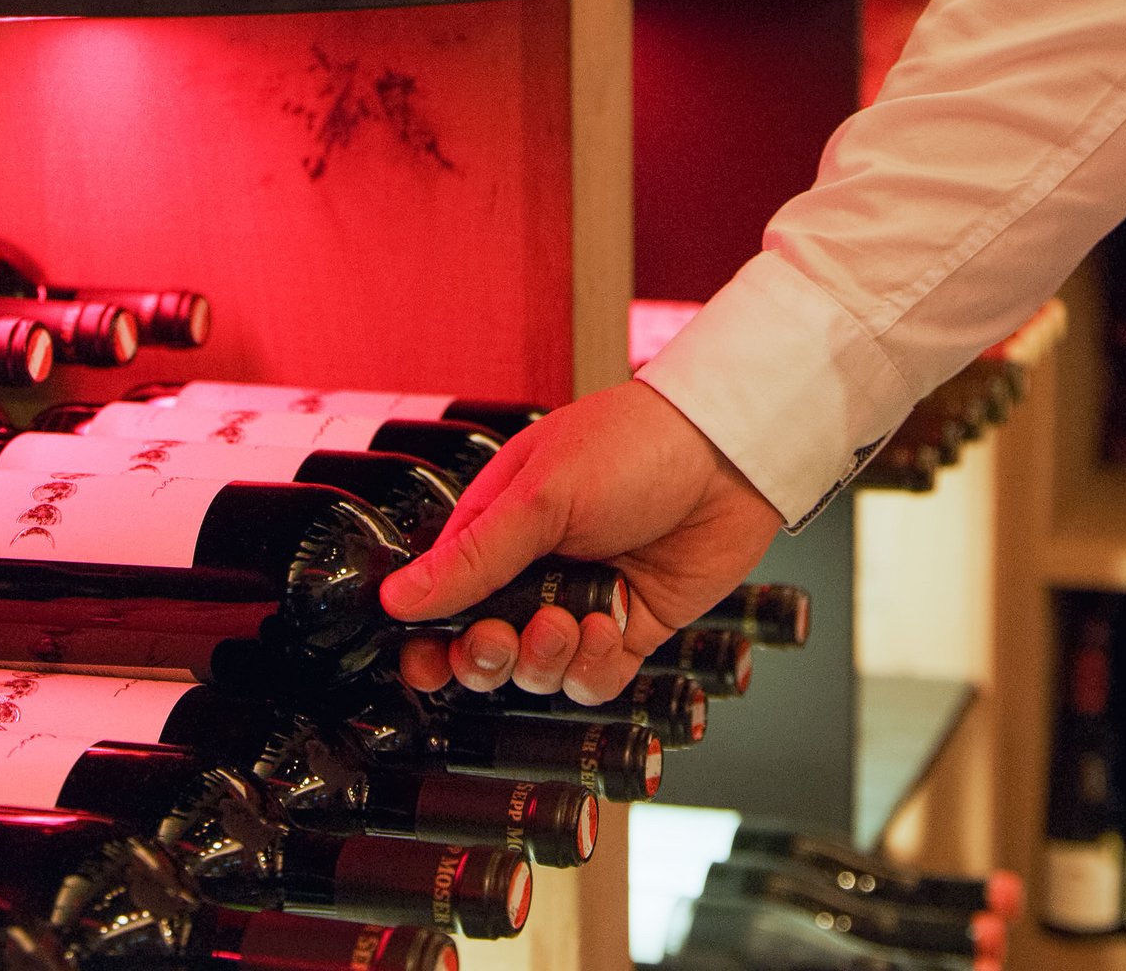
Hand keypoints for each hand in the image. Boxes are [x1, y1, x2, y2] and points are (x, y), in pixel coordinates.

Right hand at [380, 380, 785, 702]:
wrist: (727, 457)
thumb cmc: (633, 447)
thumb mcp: (539, 496)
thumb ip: (472, 557)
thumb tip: (398, 599)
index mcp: (496, 529)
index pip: (442, 599)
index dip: (427, 638)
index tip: (424, 659)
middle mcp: (534, 572)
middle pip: (482, 649)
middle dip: (484, 657)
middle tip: (501, 637)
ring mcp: (581, 603)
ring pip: (536, 672)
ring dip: (543, 659)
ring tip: (569, 620)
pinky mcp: (629, 630)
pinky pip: (592, 679)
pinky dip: (591, 668)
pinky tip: (606, 630)